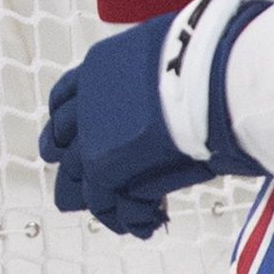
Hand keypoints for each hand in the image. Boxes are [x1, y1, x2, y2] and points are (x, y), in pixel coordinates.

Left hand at [37, 0, 273, 236]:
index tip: (71, 140)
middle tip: (81, 188)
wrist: (214, 70)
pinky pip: (105, 202)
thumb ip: (163, 71)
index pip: (66, 97)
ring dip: (98, 200)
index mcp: (100, 65)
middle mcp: (87, 99)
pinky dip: (127, 217)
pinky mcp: (106, 165)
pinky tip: (147, 225)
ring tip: (121, 217)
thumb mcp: (174, 49)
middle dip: (71, 166)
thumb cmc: (213, 54)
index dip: (67, 122)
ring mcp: (92, 133)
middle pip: (60, 140)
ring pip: (78, 176)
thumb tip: (180, 80)